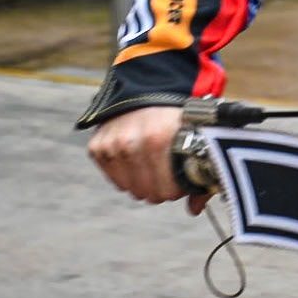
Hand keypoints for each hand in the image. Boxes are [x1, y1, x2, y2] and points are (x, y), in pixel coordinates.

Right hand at [87, 105, 207, 214]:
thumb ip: (200, 173)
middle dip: (163, 187)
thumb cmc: (178, 116)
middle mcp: (132, 142)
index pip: (169, 192)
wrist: (151, 87)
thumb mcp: (196, 136)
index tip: (183, 176)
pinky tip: (138, 158)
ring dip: (145, 182)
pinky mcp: (97, 147)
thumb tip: (195, 209)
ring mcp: (112, 145)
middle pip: (150, 194)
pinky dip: (128, 175)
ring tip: (154, 161)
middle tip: (169, 169)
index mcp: (160, 139)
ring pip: (132, 190)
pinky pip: (116, 181)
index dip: (179, 187)